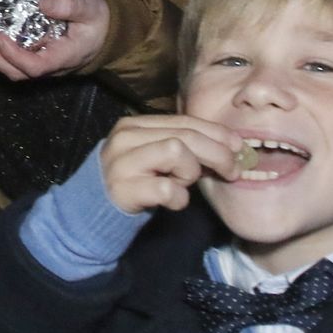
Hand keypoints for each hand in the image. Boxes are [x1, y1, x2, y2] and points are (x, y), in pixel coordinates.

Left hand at [0, 0, 109, 80]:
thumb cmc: (100, 22)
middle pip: (17, 73)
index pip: (33, 66)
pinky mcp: (38, 57)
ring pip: (13, 70)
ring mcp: (43, 64)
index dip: (12, 53)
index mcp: (64, 58)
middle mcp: (51, 66)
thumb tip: (42, 3)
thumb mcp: (91, 10)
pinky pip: (14, 60)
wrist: (108, 34)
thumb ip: (69, 6)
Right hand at [99, 115, 245, 213]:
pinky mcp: (122, 189)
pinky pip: (166, 188)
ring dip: (190, 172)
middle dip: (217, 153)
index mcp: (134, 125)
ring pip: (176, 152)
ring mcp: (121, 162)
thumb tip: (233, 146)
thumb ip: (183, 146)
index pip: (184, 121)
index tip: (239, 147)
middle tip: (232, 172)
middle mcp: (125, 138)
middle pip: (184, 136)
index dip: (216, 133)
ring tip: (183, 184)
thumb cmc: (135, 182)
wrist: (93, 211)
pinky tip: (173, 202)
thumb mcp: (155, 157)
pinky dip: (178, 198)